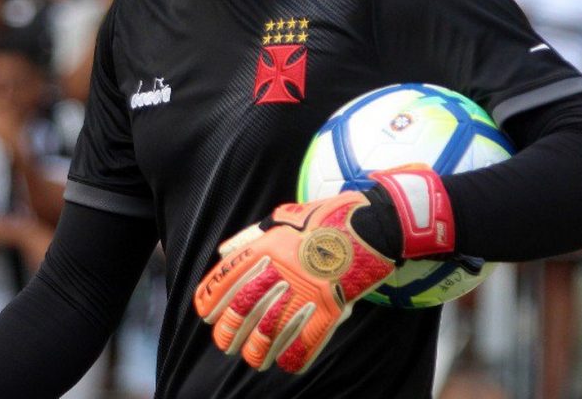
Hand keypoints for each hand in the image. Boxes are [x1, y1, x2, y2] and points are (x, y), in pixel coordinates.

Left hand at [194, 166, 454, 372]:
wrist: (374, 224)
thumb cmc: (328, 218)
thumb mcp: (285, 216)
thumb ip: (252, 236)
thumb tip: (223, 252)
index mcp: (268, 246)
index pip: (228, 278)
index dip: (213, 301)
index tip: (208, 317)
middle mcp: (282, 269)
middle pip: (245, 308)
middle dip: (231, 331)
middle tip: (226, 345)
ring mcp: (307, 290)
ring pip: (271, 329)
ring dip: (258, 350)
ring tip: (253, 360)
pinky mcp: (332, 306)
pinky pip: (308, 338)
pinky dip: (295, 356)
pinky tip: (287, 365)